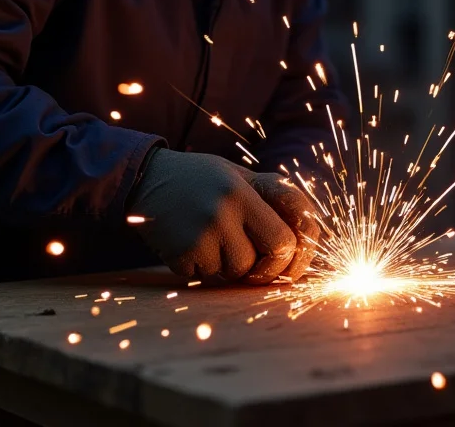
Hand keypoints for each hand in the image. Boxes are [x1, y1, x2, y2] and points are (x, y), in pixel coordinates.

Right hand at [128, 149, 318, 283]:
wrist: (145, 178)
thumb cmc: (204, 179)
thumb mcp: (241, 177)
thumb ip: (275, 201)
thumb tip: (309, 237)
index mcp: (244, 192)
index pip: (287, 239)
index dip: (295, 257)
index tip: (289, 260)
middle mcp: (223, 212)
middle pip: (266, 263)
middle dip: (266, 269)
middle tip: (256, 262)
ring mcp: (200, 235)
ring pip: (236, 273)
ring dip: (231, 265)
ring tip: (213, 238)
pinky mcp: (180, 255)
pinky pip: (208, 277)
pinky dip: (205, 268)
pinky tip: (192, 243)